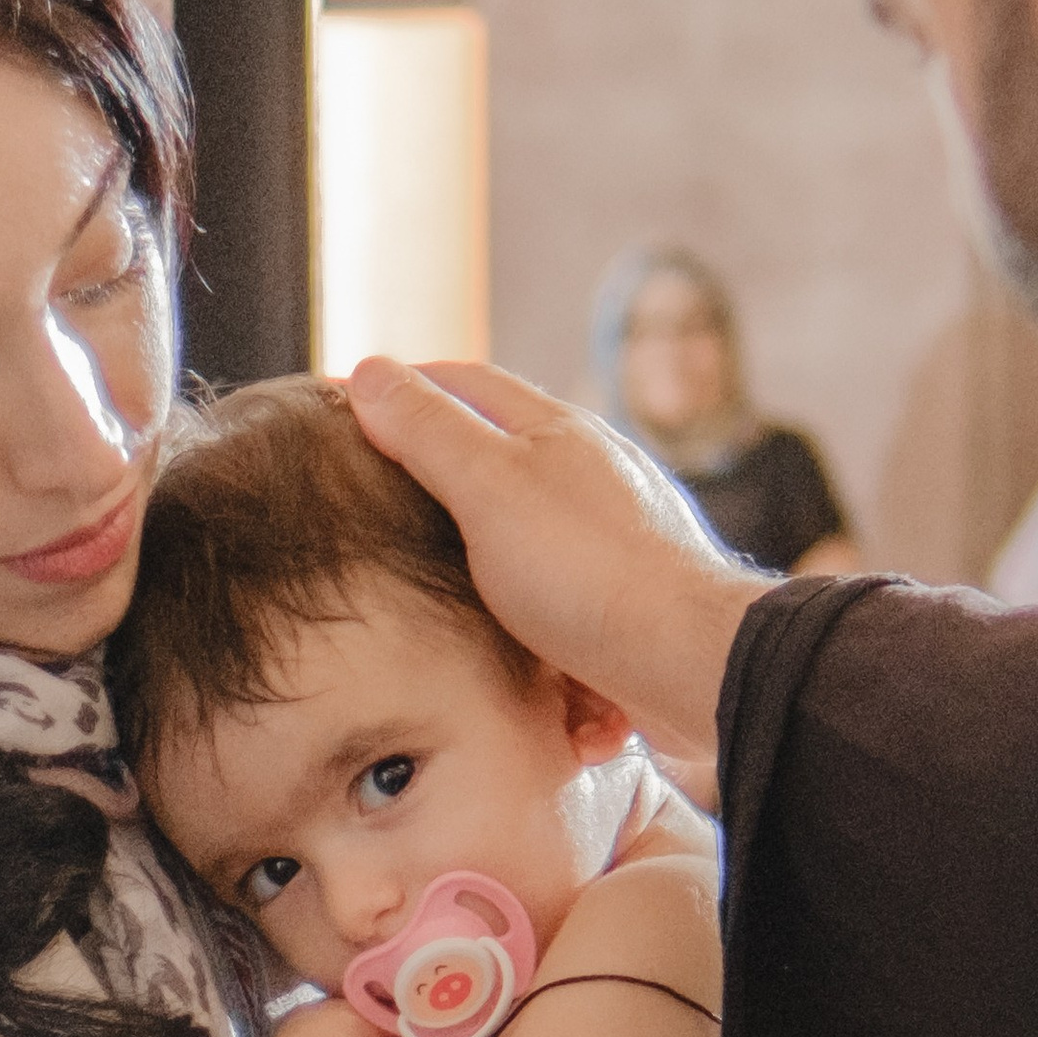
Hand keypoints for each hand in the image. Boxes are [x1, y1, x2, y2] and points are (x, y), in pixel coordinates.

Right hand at [344, 359, 765, 769]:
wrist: (687, 663)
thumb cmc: (587, 571)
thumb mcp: (487, 488)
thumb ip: (429, 432)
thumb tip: (369, 373)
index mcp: (558, 431)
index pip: (467, 381)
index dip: (406, 387)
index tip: (350, 407)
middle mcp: (594, 473)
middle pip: (505, 448)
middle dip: (446, 462)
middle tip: (384, 487)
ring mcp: (619, 533)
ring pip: (536, 523)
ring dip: (488, 539)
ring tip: (437, 567)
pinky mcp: (632, 596)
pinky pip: (567, 591)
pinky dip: (530, 604)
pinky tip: (509, 632)